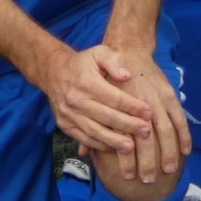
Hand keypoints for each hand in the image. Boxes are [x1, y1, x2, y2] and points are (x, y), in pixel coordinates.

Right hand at [36, 44, 172, 177]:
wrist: (53, 72)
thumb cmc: (82, 63)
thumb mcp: (98, 52)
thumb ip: (114, 61)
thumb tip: (127, 76)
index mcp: (86, 81)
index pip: (114, 98)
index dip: (133, 106)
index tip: (148, 112)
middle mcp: (75, 99)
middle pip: (106, 117)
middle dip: (128, 126)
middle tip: (146, 132)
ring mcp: (68, 114)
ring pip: (95, 131)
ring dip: (114, 141)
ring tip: (131, 147)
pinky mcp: (64, 125)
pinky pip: (84, 138)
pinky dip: (99, 145)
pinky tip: (114, 148)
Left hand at [96, 49, 191, 185]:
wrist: (127, 48)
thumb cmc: (107, 76)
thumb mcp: (91, 96)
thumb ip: (90, 125)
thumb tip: (83, 151)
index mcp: (118, 104)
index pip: (123, 135)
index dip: (126, 157)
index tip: (127, 175)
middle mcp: (139, 102)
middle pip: (145, 136)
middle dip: (148, 160)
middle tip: (148, 179)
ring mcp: (157, 98)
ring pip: (165, 129)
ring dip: (168, 152)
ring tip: (167, 170)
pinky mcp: (169, 94)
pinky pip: (179, 117)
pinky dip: (184, 135)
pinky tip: (185, 151)